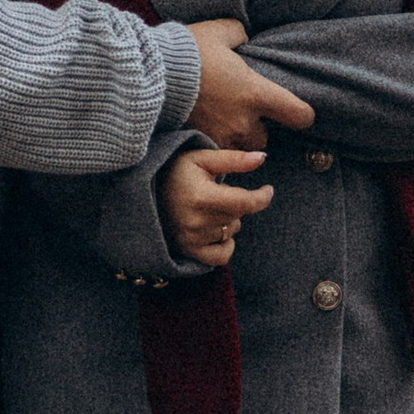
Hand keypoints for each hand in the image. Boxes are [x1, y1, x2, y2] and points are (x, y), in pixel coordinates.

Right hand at [159, 142, 273, 269]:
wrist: (145, 189)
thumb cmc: (176, 170)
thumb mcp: (203, 158)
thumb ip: (234, 159)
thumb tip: (263, 158)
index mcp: (201, 196)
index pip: (245, 202)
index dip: (263, 197)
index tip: (268, 189)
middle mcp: (196, 221)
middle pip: (239, 215)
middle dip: (236, 201)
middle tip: (218, 191)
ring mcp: (191, 239)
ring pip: (232, 232)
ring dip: (228, 219)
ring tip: (208, 206)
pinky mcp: (189, 250)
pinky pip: (222, 256)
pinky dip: (225, 244)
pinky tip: (216, 230)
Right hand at [186, 19, 317, 151]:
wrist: (150, 75)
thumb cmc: (188, 52)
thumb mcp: (218, 31)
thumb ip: (238, 34)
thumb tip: (243, 37)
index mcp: (256, 93)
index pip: (298, 115)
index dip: (303, 114)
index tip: (297, 112)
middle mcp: (243, 121)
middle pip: (264, 137)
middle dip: (256, 127)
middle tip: (242, 111)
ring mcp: (221, 136)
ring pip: (240, 149)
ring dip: (236, 139)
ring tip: (222, 123)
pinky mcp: (200, 143)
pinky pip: (216, 151)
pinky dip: (213, 143)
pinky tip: (203, 128)